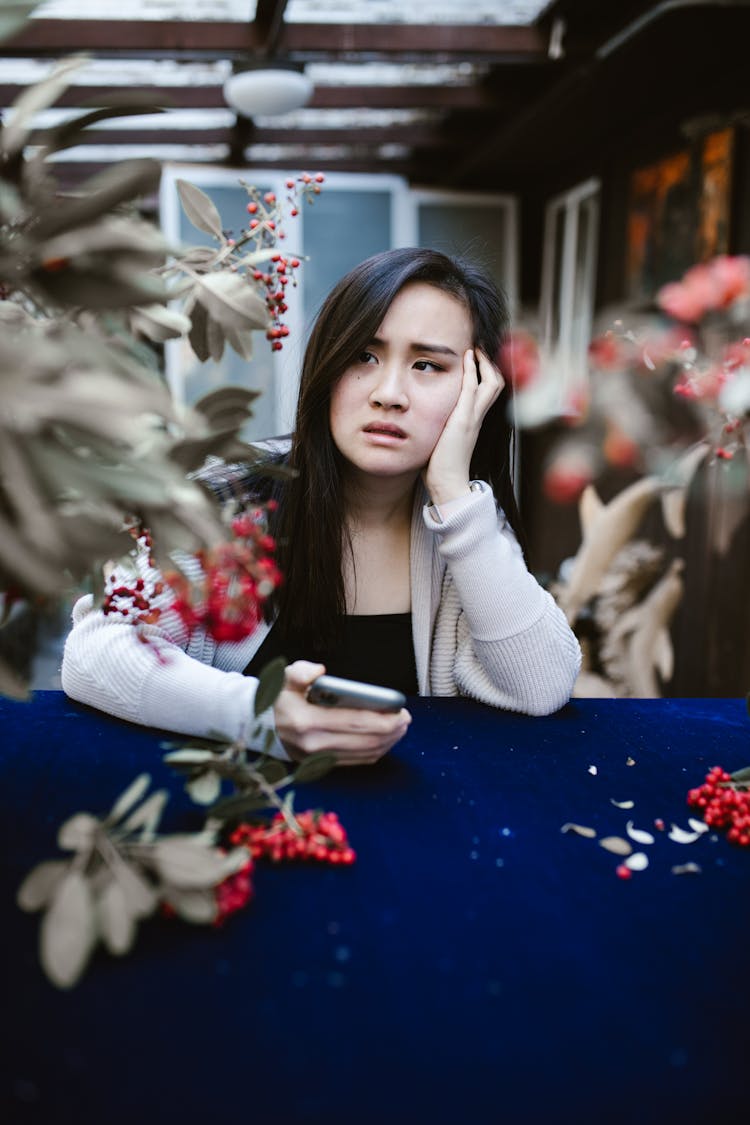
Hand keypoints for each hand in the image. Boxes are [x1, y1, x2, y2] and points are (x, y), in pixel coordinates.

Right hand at [273, 660, 411, 765]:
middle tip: (406, 719)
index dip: (382, 720)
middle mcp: (313, 744)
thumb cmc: (280, 698)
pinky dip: (375, 751)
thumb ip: (301, 671)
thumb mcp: (285, 677)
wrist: (261, 726)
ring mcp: (317, 759)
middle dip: (391, 731)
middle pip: (364, 741)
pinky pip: (356, 762)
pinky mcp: (322, 766)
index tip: (401, 713)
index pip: (354, 722)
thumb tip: (320, 671)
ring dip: (387, 742)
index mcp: (306, 720)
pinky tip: (385, 740)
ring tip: (400, 728)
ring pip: (363, 754)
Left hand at [423, 348, 504, 504]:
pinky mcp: (463, 420)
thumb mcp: (443, 440)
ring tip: (475, 348)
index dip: (486, 374)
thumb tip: (429, 422)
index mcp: (474, 422)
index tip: (476, 359)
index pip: (488, 392)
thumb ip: (442, 428)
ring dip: (484, 363)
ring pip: (491, 383)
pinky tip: (467, 356)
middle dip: (490, 364)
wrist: (447, 484)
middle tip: (479, 348)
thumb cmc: (441, 467)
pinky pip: (472, 388)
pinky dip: (472, 370)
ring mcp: (473, 418)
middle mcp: (478, 418)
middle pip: (496, 384)